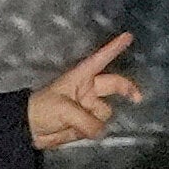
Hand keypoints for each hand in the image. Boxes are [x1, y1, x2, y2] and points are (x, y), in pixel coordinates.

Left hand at [27, 33, 140, 148]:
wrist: (30, 129)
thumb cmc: (43, 109)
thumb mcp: (64, 110)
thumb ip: (86, 120)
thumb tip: (101, 131)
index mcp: (81, 76)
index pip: (101, 59)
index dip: (114, 48)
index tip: (128, 36)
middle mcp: (88, 89)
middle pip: (114, 85)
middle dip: (127, 90)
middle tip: (138, 99)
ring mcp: (88, 106)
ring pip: (106, 112)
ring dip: (97, 120)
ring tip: (77, 124)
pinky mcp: (87, 123)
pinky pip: (99, 127)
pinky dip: (93, 131)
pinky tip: (78, 132)